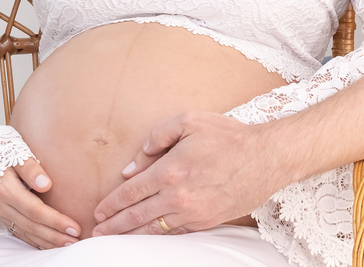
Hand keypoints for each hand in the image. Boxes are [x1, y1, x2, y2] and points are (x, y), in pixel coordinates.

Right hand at [0, 159, 80, 248]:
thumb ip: (31, 169)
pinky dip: (33, 239)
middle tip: (75, 241)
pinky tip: (47, 243)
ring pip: (24, 232)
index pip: (35, 210)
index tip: (74, 227)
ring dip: (46, 241)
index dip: (55, 221)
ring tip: (66, 244)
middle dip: (54, 236)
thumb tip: (46, 185)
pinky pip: (17, 231)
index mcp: (5, 190)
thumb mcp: (17, 153)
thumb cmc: (2, 149)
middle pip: (31, 225)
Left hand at [90, 112, 286, 235]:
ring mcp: (192, 213)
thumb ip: (157, 137)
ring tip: (115, 241)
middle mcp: (177, 196)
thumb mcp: (189, 121)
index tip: (98, 211)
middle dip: (114, 226)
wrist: (266, 158)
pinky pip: (175, 232)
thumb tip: (134, 165)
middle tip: (97, 233)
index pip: (131, 192)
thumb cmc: (229, 136)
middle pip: (136, 216)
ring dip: (131, 236)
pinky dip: (158, 236)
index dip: (111, 204)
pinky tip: (149, 236)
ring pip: (153, 229)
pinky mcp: (206, 221)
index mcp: (169, 170)